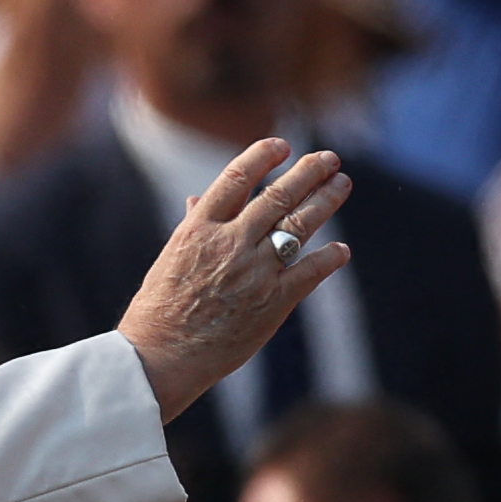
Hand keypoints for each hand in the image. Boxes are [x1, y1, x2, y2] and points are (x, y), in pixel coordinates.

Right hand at [115, 139, 355, 420]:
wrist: (160, 357)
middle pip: (278, 196)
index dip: (262, 156)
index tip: (282, 144)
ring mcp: (253, 272)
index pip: (237, 178)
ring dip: (325, 201)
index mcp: (199, 228)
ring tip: (342, 184)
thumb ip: (193, 225)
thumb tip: (199, 196)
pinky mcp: (272, 303)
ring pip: (299, 226)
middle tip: (329, 158)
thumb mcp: (171, 258)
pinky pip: (309, 272)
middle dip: (308, 172)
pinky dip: (329, 258)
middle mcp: (229, 243)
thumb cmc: (159, 309)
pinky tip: (341, 250)